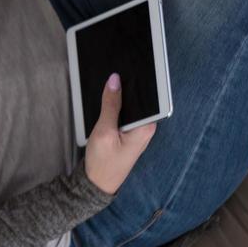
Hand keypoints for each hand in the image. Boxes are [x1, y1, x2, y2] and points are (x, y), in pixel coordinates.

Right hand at [83, 73, 156, 194]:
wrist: (97, 184)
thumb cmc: (103, 161)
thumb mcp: (104, 131)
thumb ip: (110, 105)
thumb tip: (115, 80)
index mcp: (146, 127)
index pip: (150, 97)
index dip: (144, 79)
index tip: (135, 63)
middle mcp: (146, 127)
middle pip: (142, 99)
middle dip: (130, 84)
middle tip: (117, 66)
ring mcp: (138, 130)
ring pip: (133, 105)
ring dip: (122, 94)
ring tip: (111, 78)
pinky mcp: (129, 133)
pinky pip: (127, 112)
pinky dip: (118, 104)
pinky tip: (108, 96)